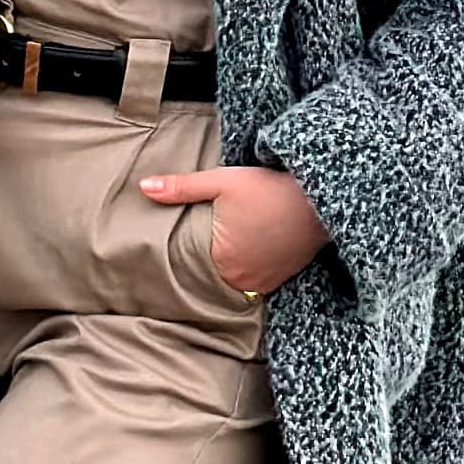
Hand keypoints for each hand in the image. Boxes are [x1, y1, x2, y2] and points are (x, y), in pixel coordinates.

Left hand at [142, 159, 326, 296]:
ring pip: (236, 282)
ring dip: (231, 269)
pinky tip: (251, 251)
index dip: (186, 256)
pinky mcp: (283, 277)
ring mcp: (265, 282)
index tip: (183, 246)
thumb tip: (143, 187)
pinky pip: (258, 282)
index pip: (191, 268)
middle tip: (207, 244)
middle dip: (209, 263)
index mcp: (222, 259)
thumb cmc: (269, 189)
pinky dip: (252, 271)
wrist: (320, 199)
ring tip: (229, 248)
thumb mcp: (222, 181)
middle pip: (214, 276)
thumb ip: (181, 188)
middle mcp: (243, 279)